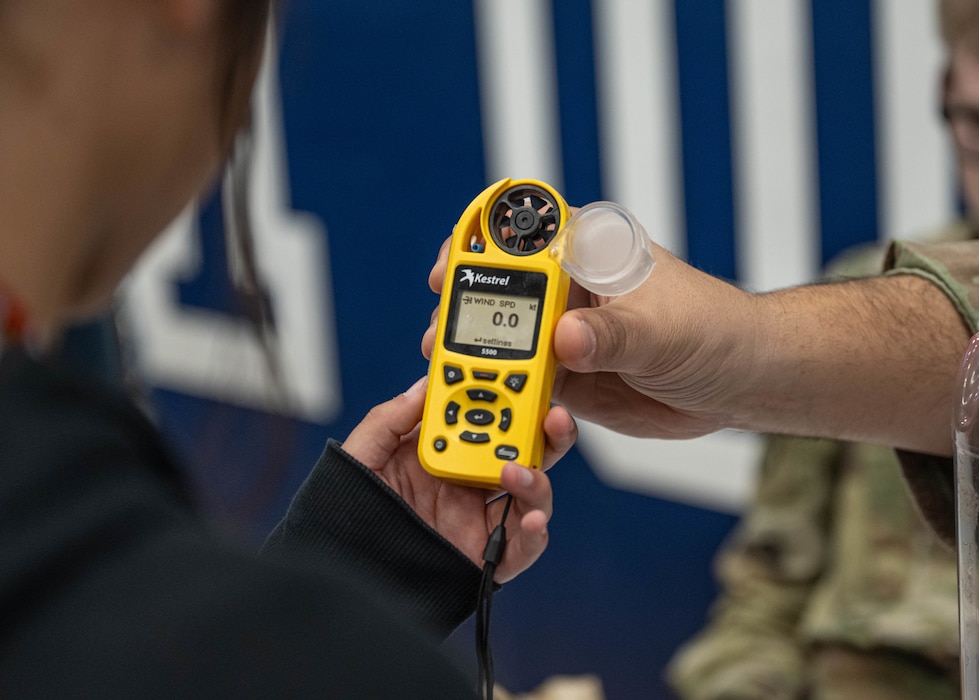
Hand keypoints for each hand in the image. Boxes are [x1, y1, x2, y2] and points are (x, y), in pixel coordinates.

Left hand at [341, 376, 576, 582]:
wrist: (342, 575)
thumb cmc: (344, 514)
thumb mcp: (360, 457)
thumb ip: (389, 418)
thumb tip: (425, 385)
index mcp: (442, 454)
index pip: (485, 418)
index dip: (506, 398)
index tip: (517, 381)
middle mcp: (466, 484)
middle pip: (521, 452)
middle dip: (543, 431)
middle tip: (549, 417)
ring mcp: (478, 520)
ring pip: (531, 493)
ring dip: (537, 478)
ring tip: (519, 472)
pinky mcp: (486, 558)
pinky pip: (522, 546)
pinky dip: (535, 533)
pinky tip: (532, 520)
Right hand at [423, 233, 749, 439]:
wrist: (738, 383)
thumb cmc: (714, 332)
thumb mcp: (661, 332)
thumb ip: (611, 336)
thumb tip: (565, 339)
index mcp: (590, 252)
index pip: (522, 228)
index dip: (479, 237)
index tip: (452, 267)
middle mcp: (569, 289)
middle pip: (498, 288)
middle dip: (464, 311)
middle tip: (442, 338)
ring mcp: (564, 333)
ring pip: (503, 340)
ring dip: (477, 360)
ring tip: (455, 379)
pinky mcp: (567, 375)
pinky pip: (523, 384)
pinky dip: (506, 397)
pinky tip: (496, 410)